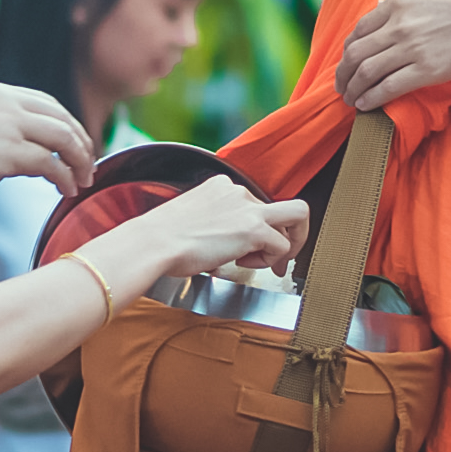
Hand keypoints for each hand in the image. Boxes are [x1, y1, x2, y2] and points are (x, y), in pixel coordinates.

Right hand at [0, 80, 95, 206]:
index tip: (75, 145)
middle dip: (80, 142)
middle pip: (60, 117)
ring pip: (62, 138)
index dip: (65, 124)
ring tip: (84, 180)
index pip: (44, 102)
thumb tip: (16, 146)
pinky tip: (67, 191)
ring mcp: (5, 125)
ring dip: (79, 161)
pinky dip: (65, 178)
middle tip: (88, 165)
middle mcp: (1, 101)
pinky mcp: (7, 152)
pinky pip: (51, 164)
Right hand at [100, 175, 307, 286]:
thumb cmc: (162, 238)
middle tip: (279, 257)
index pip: (255, 202)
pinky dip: (270, 261)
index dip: (259, 227)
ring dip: (286, 245)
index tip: (252, 247)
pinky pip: (282, 246)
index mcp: (221, 186)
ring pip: (297, 216)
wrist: (153, 243)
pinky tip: (244, 265)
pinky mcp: (254, 229)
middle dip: (288, 233)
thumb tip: (223, 249)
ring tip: (266, 264)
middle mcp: (238, 191)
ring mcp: (248, 208)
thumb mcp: (192, 221)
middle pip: (283, 207)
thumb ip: (215, 226)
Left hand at [334, 0, 450, 112]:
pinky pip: (387, 88)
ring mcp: (411, 48)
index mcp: (399, 1)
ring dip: (353, 88)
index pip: (360, 29)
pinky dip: (370, 98)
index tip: (347, 60)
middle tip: (341, 85)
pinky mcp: (427, 70)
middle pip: (356, 53)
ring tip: (350, 98)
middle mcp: (399, 24)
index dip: (348, 48)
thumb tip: (382, 6)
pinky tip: (364, 104)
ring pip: (366, 72)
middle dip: (343, 73)